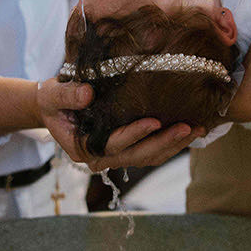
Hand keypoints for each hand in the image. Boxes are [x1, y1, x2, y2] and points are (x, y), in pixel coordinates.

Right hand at [37, 78, 200, 171]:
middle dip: (164, 142)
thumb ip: (67, 95)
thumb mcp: (53, 94)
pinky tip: (190, 132)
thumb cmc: (53, 100)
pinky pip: (150, 152)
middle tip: (189, 127)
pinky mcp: (125, 149)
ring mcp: (114, 156)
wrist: (54, 107)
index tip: (155, 121)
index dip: (135, 134)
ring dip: (174, 146)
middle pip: (137, 155)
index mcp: (82, 148)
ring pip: (148, 157)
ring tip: (197, 130)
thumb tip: (87, 93)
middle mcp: (100, 157)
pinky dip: (170, 144)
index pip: (113, 144)